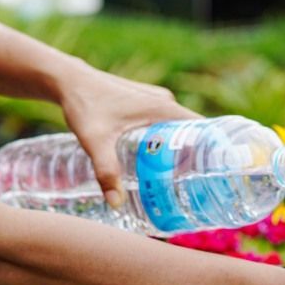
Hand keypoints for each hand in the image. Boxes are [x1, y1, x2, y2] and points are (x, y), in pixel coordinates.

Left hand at [58, 66, 200, 207]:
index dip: (213, 150)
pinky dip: (168, 141)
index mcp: (164, 108)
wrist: (67, 80)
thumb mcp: (95, 141)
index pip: (203, 129)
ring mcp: (155, 101)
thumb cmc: (83, 105)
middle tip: (196, 186)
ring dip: (182, 150)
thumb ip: (106, 171)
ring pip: (179, 129)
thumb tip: (116, 204)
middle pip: (193, 133)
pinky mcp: (145, 103)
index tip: (217, 173)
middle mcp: (165, 102)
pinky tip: (159, 161)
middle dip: (197, 158)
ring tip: (180, 179)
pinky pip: (166, 125)